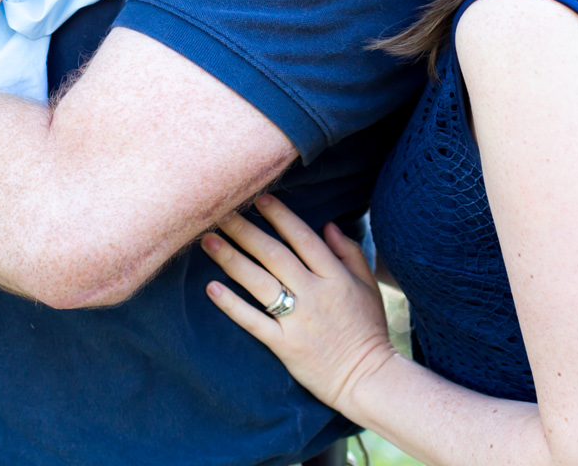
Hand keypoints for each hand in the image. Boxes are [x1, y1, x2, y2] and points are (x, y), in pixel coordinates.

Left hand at [202, 194, 397, 413]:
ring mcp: (298, 320)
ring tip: (208, 241)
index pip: (303, 238)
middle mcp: (314, 293)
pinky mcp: (285, 345)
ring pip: (259, 282)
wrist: (368, 378)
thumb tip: (328, 225)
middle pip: (274, 255)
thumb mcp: (368, 287)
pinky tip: (211, 288)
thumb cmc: (369, 331)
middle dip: (245, 231)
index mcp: (335, 277)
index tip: (259, 199)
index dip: (280, 216)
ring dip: (231, 259)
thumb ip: (350, 253)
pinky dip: (232, 305)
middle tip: (221, 212)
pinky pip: (253, 321)